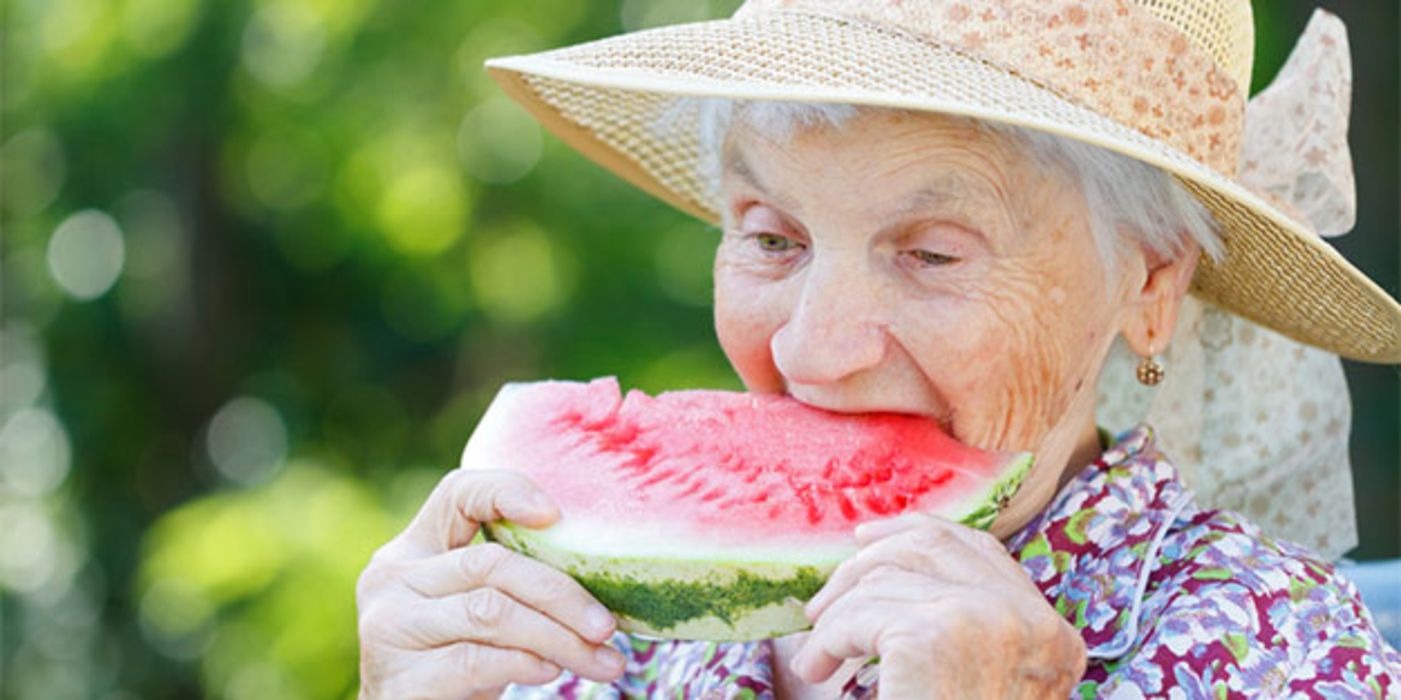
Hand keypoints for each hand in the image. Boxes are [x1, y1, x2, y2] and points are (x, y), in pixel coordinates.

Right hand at [356, 469, 626, 699]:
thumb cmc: (455, 665)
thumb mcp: (477, 614)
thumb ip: (508, 584)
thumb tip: (600, 577)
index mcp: (412, 550)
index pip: (456, 494)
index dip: (506, 490)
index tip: (556, 513)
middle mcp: (392, 580)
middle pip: (488, 563)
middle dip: (560, 594)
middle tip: (606, 625)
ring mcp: (389, 629)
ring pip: (490, 612)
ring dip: (557, 636)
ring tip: (601, 659)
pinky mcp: (400, 680)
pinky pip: (474, 660)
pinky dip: (523, 663)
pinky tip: (551, 670)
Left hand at [789, 513, 1086, 698]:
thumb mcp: (968, 679)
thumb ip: (956, 625)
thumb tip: (882, 549)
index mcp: (1055, 639)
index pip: (981, 550)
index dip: (916, 534)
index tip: (864, 540)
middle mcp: (1034, 624)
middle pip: (931, 547)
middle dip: (863, 567)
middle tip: (820, 606)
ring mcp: (987, 623)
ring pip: (885, 581)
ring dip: (835, 618)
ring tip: (816, 657)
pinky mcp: (934, 636)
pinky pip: (859, 616)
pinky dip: (827, 641)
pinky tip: (816, 668)